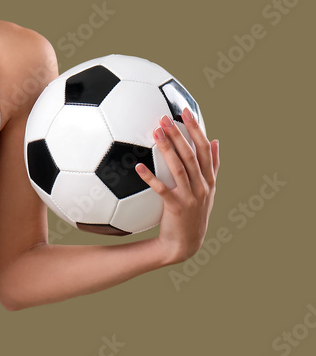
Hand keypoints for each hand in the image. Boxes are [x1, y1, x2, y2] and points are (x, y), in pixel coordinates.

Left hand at [134, 107, 219, 265]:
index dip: (196, 129)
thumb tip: (217, 140)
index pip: (205, 149)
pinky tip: (138, 167)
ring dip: (167, 149)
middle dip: (179, 134)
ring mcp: (191, 197)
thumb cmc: (193, 213)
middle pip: (192, 155)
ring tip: (155, 132)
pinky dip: (150, 178)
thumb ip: (213, 165)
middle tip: (164, 116)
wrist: (185, 244)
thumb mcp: (208, 190)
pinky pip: (162, 190)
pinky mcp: (177, 208)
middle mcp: (203, 186)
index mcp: (209, 179)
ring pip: (179, 169)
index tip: (186, 111)